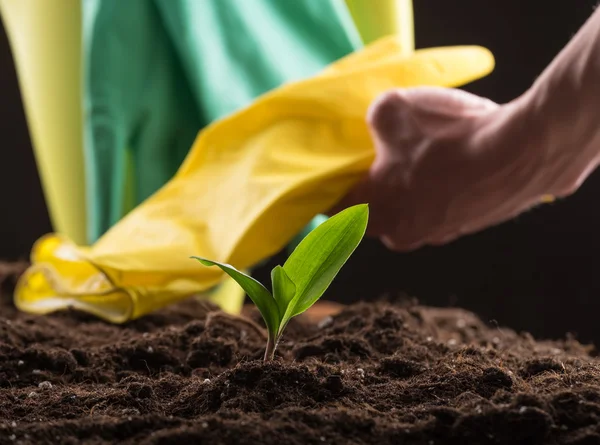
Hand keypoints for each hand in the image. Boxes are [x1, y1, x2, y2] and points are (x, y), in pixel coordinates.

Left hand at [333, 86, 592, 250]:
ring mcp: (438, 234)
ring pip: (413, 208)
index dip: (333, 188)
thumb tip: (376, 126)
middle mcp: (402, 234)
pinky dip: (445, 187)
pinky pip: (445, 205)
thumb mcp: (391, 108)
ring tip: (430, 152)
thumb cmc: (445, 135)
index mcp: (373, 213)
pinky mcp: (469, 226)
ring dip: (414, 187)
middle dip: (377, 186)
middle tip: (384, 155)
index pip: (335, 209)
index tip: (337, 172)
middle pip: (376, 210)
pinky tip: (458, 161)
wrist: (519, 152)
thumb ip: (370, 120)